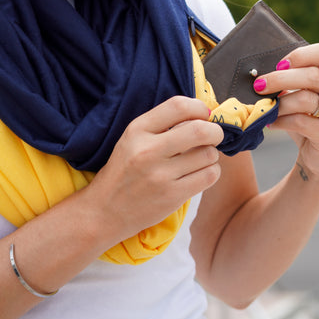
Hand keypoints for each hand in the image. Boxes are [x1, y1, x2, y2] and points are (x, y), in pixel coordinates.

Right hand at [85, 97, 223, 245]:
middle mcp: (148, 150)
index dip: (199, 107)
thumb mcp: (132, 139)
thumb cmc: (124, 171)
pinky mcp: (171, 197)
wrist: (104, 211)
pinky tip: (201, 173)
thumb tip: (202, 115)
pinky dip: (212, 172)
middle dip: (215, 131)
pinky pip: (208, 176)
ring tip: (202, 158)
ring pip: (208, 154)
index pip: (178, 106)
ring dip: (212, 154)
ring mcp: (160, 175)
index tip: (204, 114)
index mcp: (137, 130)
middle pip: (200, 130)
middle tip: (214, 136)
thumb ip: (162, 126)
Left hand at [253, 43, 318, 187]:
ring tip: (265, 108)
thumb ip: (291, 83)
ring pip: (305, 99)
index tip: (279, 64)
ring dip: (279, 103)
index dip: (300, 54)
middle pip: (312, 75)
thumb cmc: (309, 122)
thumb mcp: (303, 98)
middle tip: (259, 85)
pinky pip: (300, 122)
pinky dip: (280, 121)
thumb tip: (261, 75)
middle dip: (280, 78)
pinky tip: (270, 124)